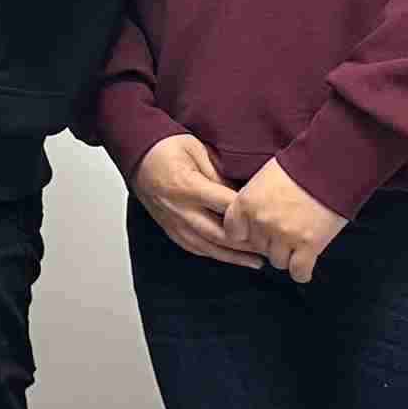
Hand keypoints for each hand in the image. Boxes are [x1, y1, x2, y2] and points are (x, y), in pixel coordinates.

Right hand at [129, 135, 260, 267]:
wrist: (136, 155)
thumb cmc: (165, 147)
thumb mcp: (197, 150)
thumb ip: (219, 174)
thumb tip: (241, 195)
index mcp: (187, 187)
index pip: (225, 206)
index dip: (248, 214)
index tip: (269, 218)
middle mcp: (179, 210)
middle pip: (219, 234)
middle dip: (247, 243)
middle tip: (271, 246)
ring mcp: (173, 222)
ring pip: (208, 247)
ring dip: (234, 256)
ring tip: (257, 261)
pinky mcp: (170, 228)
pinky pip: (194, 248)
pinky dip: (215, 255)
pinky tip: (231, 258)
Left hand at [221, 158, 348, 283]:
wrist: (330, 165)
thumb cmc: (299, 166)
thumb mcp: (263, 178)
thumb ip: (253, 201)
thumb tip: (249, 221)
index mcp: (245, 202)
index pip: (233, 233)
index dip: (246, 233)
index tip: (257, 231)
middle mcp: (260, 221)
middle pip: (258, 247)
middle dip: (270, 242)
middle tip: (287, 230)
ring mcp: (284, 235)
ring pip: (277, 261)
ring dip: (287, 255)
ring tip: (299, 240)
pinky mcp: (308, 245)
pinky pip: (298, 272)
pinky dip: (302, 271)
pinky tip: (306, 263)